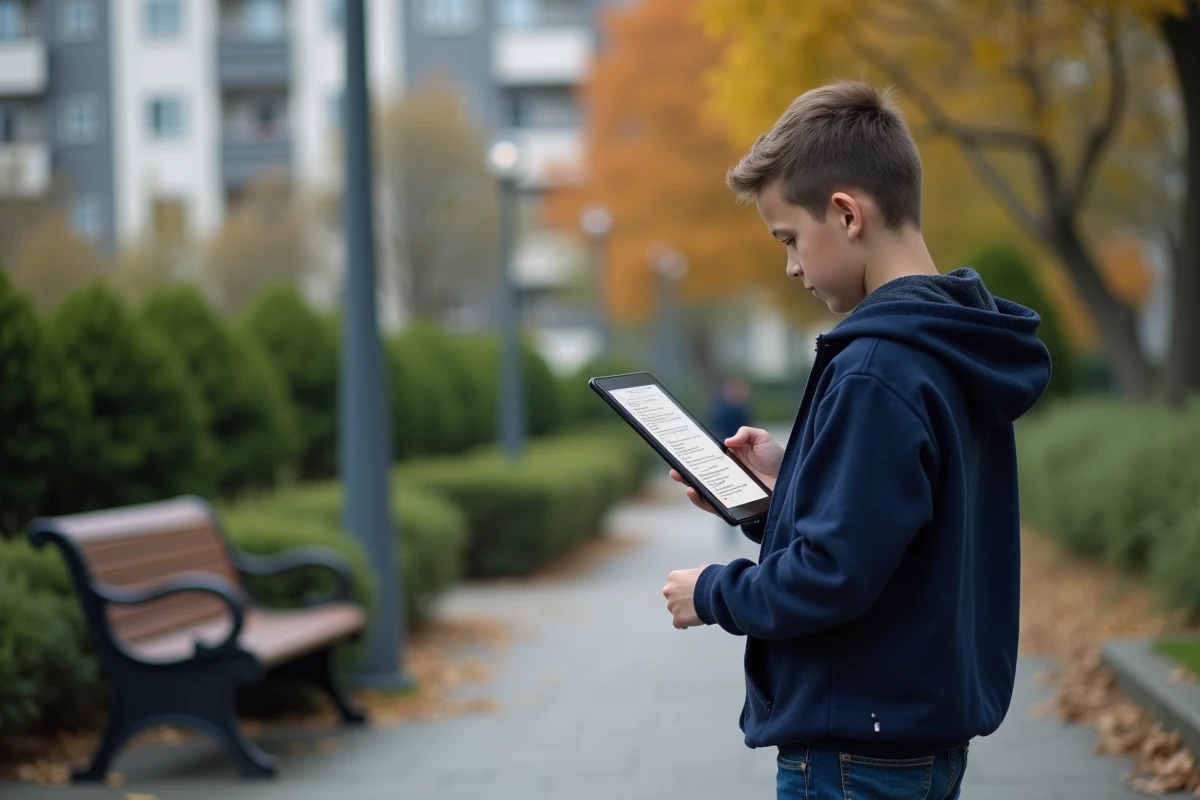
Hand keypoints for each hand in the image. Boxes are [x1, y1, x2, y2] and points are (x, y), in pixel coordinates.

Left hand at [663, 565, 708, 628]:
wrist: (715, 593)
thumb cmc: (710, 580)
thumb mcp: (702, 570)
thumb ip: (694, 575)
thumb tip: (698, 578)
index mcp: (674, 578)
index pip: (674, 585)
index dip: (684, 589)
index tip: (691, 592)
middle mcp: (669, 591)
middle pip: (672, 598)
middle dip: (680, 600)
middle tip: (693, 602)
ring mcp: (672, 606)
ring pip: (674, 611)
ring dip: (682, 611)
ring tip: (696, 611)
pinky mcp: (678, 619)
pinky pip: (677, 623)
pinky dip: (683, 623)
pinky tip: (691, 621)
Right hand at [669, 427, 783, 514]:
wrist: (792, 482)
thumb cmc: (778, 460)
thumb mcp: (762, 438)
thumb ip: (745, 433)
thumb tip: (726, 442)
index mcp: (729, 459)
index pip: (705, 457)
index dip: (692, 455)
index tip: (679, 451)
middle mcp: (726, 475)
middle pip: (699, 474)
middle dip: (683, 471)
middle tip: (673, 467)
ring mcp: (728, 491)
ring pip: (702, 490)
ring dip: (688, 485)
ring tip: (680, 478)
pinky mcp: (731, 505)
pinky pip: (712, 505)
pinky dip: (701, 501)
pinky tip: (694, 492)